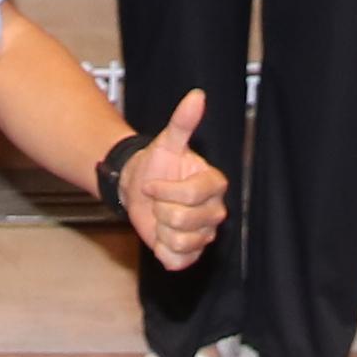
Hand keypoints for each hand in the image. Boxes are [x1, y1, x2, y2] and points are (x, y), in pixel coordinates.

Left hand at [115, 88, 233, 264]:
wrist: (140, 190)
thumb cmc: (156, 166)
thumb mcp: (166, 142)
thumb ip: (183, 122)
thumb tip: (197, 96)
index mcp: (214, 184)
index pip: (190, 195)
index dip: (163, 191)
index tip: (151, 183)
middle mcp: (215, 211)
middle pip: (183, 219)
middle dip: (160, 209)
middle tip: (157, 200)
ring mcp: (205, 235)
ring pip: (179, 241)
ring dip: (159, 229)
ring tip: (161, 216)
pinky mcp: (193, 255)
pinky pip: (177, 261)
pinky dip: (162, 250)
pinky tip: (162, 235)